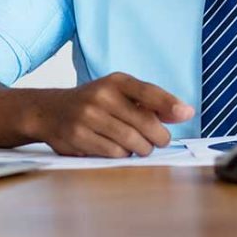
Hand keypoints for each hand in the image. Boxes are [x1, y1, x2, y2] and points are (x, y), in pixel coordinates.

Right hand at [26, 72, 193, 157]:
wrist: (49, 111)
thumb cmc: (94, 103)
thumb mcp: (119, 92)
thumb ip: (151, 102)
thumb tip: (184, 112)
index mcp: (116, 81)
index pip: (149, 92)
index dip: (170, 104)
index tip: (187, 114)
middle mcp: (102, 96)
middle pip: (145, 123)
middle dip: (158, 137)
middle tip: (159, 141)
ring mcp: (88, 117)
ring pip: (131, 142)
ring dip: (142, 148)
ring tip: (140, 146)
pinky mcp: (78, 137)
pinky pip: (113, 153)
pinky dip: (122, 155)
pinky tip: (119, 149)